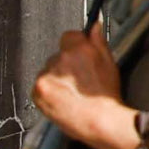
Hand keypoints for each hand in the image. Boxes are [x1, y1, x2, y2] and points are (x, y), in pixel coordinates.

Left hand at [33, 26, 142, 148]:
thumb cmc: (106, 97)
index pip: (69, 36)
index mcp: (79, 49)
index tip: (79, 58)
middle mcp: (61, 59)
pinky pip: (40, 85)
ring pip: (48, 71)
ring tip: (72, 94)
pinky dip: (48, 92)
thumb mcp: (110, 64)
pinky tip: (63, 100)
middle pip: (58, 56)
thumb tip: (94, 26)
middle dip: (65, 65)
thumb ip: (98, 42)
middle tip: (79, 81)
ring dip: (56, 79)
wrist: (99, 121)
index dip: (75, 47)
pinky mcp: (38, 90)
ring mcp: (47, 74)